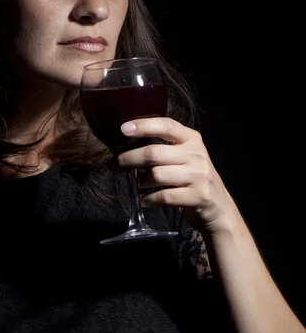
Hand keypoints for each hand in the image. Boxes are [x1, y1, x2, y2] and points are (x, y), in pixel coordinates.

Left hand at [115, 117, 238, 233]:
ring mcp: (199, 175)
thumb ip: (164, 148)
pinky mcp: (198, 196)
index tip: (123, 129)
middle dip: (129, 158)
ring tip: (137, 183)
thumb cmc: (193, 177)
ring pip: (156, 175)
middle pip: (154, 153)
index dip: (143, 126)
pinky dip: (149, 199)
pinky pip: (164, 196)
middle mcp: (196, 154)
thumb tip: (126, 144)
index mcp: (191, 138)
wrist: (218, 207)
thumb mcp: (185, 156)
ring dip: (140, 181)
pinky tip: (145, 200)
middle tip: (113, 164)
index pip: (166, 125)